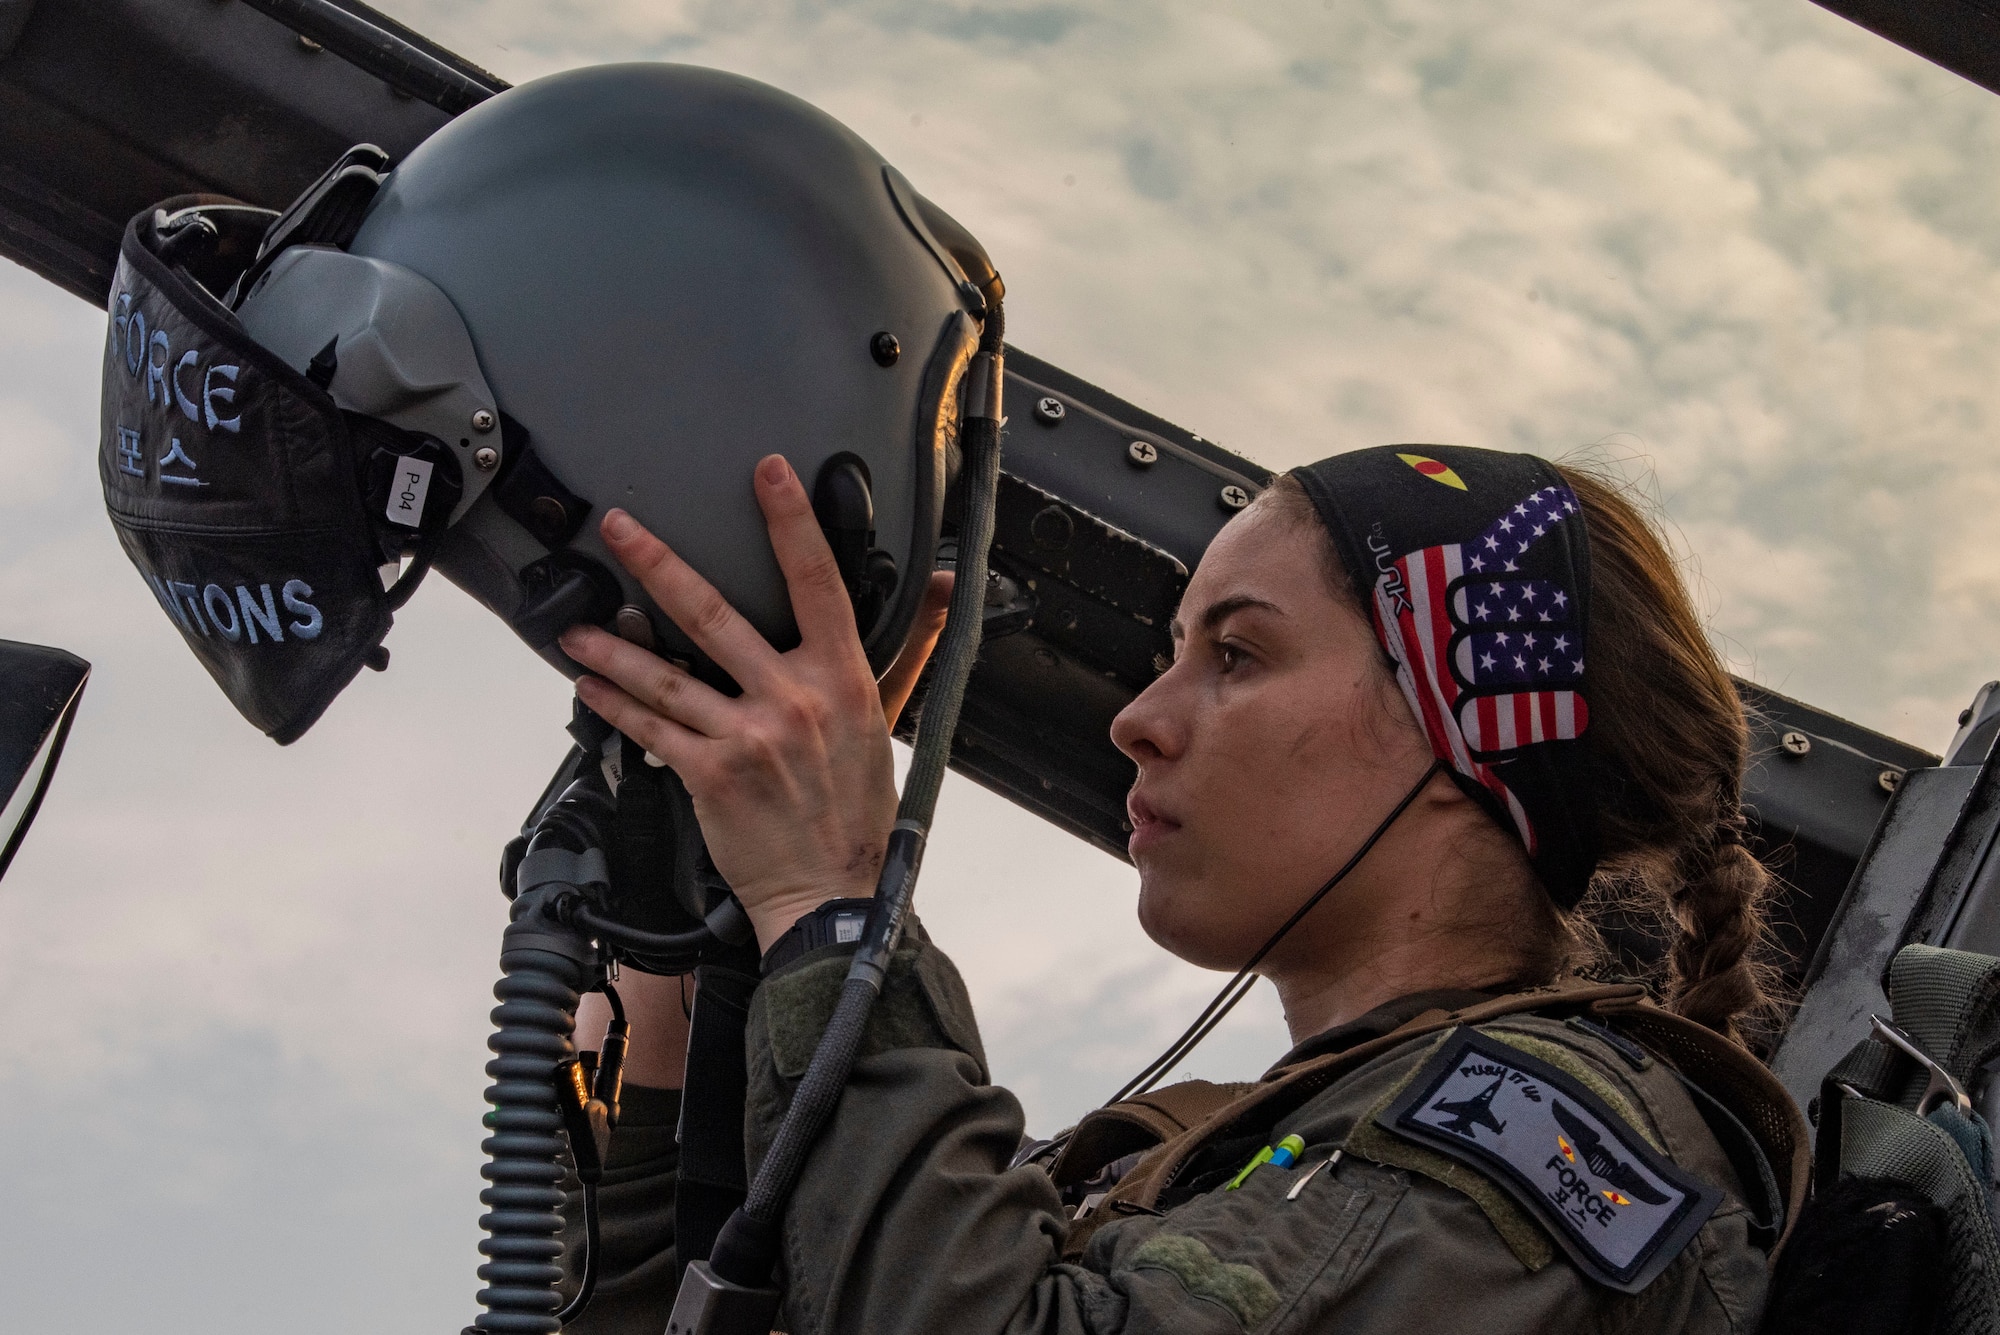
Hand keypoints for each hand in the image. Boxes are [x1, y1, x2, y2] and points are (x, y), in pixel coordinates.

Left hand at [560, 455, 947, 951]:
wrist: (832, 893)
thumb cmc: (860, 809)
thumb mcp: (894, 718)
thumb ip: (910, 645)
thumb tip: (941, 584)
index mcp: (845, 679)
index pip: (818, 583)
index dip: (792, 522)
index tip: (768, 471)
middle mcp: (796, 700)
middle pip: (715, 616)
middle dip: (659, 565)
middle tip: (620, 526)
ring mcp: (750, 737)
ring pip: (667, 675)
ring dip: (614, 646)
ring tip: (575, 626)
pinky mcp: (712, 776)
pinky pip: (653, 729)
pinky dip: (618, 704)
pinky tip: (589, 685)